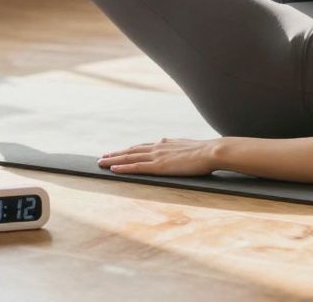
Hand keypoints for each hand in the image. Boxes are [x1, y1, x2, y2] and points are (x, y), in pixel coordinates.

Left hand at [98, 137, 219, 176]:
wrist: (211, 152)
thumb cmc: (205, 153)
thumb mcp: (190, 148)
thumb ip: (180, 149)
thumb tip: (179, 151)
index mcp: (165, 143)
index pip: (142, 147)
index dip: (129, 150)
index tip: (119, 151)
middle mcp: (158, 147)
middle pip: (131, 150)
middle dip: (116, 154)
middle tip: (102, 157)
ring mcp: (157, 156)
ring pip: (129, 157)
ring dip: (114, 160)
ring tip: (102, 162)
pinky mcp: (159, 166)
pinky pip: (136, 166)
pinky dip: (123, 167)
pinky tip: (114, 169)